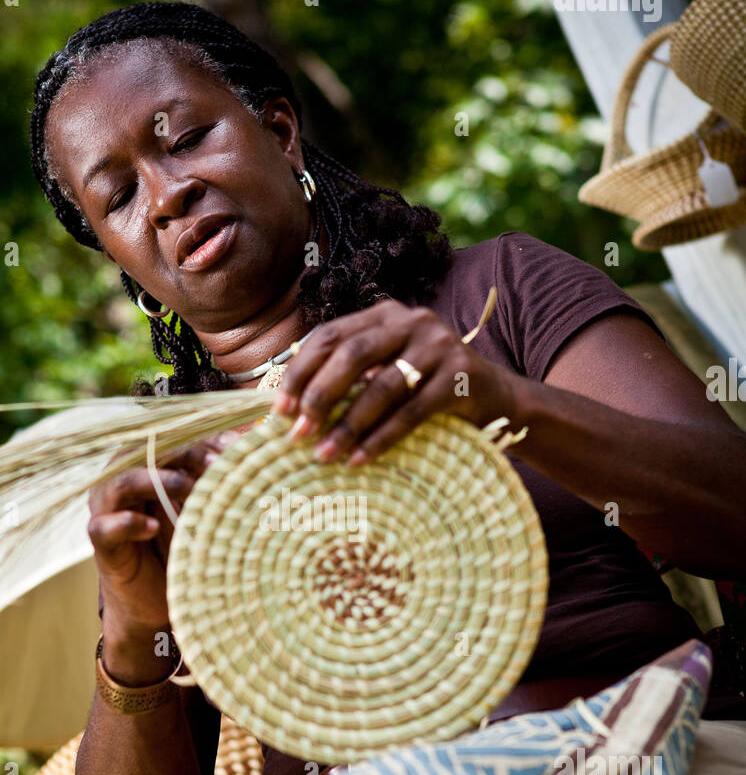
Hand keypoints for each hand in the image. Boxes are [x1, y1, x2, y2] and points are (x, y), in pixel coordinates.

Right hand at [88, 431, 240, 639]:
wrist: (152, 602)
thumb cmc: (181, 547)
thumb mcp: (204, 509)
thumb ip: (218, 480)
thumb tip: (255, 449)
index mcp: (145, 463)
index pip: (174, 438)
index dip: (205, 439)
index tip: (238, 448)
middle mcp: (121, 478)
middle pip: (148, 452)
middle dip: (186, 454)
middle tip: (219, 465)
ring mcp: (106, 509)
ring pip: (123, 482)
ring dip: (158, 481)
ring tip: (188, 487)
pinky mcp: (101, 541)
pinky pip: (106, 526)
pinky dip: (129, 524)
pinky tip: (151, 527)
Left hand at [271, 299, 516, 463]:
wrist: (495, 397)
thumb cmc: (426, 388)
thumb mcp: (388, 370)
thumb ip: (351, 376)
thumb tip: (290, 408)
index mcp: (384, 315)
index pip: (331, 335)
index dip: (301, 371)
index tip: (279, 409)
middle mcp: (412, 321)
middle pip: (352, 354)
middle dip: (319, 396)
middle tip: (297, 433)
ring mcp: (440, 345)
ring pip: (383, 385)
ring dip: (349, 425)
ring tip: (325, 455)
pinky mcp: (461, 376)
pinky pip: (413, 411)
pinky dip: (382, 438)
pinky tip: (359, 459)